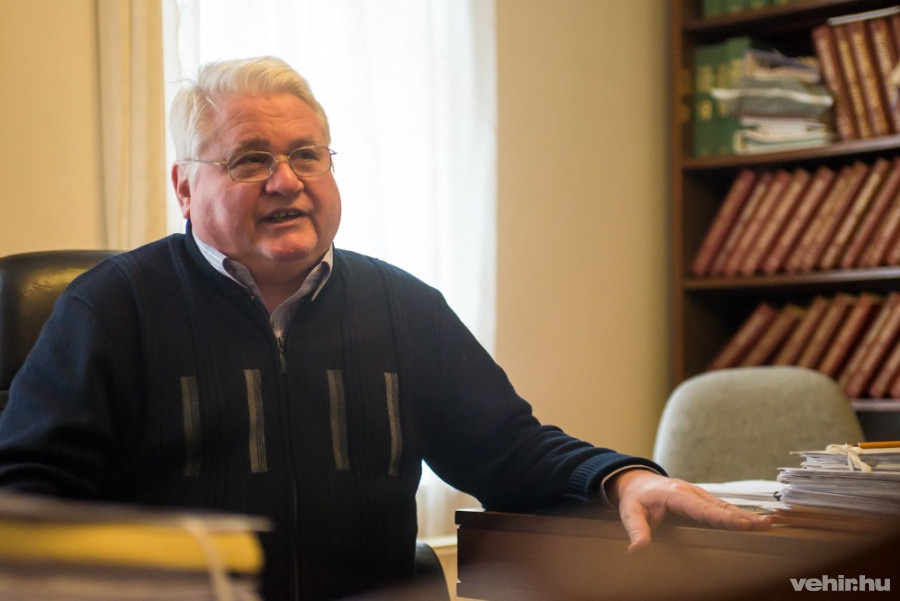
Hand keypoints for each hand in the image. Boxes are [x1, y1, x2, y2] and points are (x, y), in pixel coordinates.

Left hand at [606, 468, 770, 553]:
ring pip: (723, 505)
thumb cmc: (634, 498)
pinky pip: (719, 506)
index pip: (704, 509)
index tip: (745, 525)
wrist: (634, 481)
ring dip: (743, 514)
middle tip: (766, 524)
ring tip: (766, 524)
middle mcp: (690, 491)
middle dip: (743, 516)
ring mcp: (696, 493)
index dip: (725, 518)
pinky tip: (749, 521)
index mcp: (676, 495)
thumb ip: (637, 531)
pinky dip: (736, 513)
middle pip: (720, 506)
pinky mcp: (699, 498)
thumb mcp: (630, 514)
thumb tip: (637, 550)